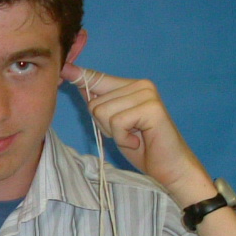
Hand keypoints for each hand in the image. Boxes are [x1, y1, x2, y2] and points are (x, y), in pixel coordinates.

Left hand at [61, 62, 210, 201]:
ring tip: (134, 138)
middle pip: (94, 102)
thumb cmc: (144, 149)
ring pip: (103, 112)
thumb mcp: (115, 125)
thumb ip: (101, 104)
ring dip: (114, 134)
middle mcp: (140, 84)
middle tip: (128, 135)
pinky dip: (123, 139)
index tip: (64, 67)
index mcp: (131, 85)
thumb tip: (76, 83)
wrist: (170, 168)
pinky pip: (117, 122)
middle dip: (104, 126)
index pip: (98, 78)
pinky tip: (138, 141)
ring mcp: (147, 94)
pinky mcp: (151, 108)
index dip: (79, 75)